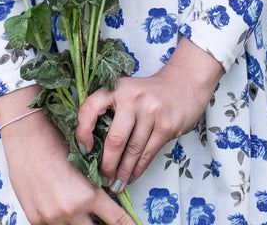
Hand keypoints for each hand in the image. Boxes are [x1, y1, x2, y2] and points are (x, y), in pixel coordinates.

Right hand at [0, 104, 135, 224]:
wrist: (27, 137)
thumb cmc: (57, 142)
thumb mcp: (85, 164)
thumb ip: (95, 188)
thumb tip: (107, 199)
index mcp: (88, 195)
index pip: (116, 220)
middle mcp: (71, 211)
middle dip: (100, 223)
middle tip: (101, 215)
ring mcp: (51, 218)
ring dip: (79, 221)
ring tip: (75, 203)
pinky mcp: (36, 220)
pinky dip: (60, 219)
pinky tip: (58, 204)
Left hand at [75, 37, 223, 190]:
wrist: (185, 83)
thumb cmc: (149, 93)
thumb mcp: (127, 91)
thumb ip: (111, 111)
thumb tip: (92, 147)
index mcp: (117, 87)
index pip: (90, 109)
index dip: (82, 132)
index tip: (84, 150)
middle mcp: (133, 97)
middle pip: (115, 139)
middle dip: (107, 164)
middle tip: (102, 178)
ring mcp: (152, 111)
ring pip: (132, 150)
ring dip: (123, 172)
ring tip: (116, 184)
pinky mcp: (166, 125)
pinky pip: (148, 153)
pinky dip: (138, 168)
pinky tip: (132, 176)